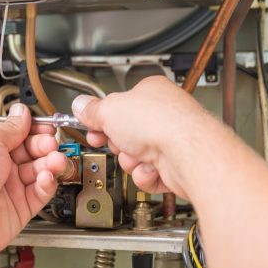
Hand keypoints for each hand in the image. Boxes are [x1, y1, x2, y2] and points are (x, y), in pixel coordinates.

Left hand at [0, 103, 66, 261]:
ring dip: (50, 163)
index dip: (33, 129)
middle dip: (44, 145)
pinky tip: (46, 177)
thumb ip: (11, 128)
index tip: (46, 126)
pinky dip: (47, 184)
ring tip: (54, 160)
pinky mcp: (19, 209)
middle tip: (50, 143)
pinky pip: (40, 193)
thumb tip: (21, 113)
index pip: (17, 134)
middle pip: (31, 152)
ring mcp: (8, 189)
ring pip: (39, 172)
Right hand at [72, 75, 217, 199]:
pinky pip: (147, 174)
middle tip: (116, 141)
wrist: (187, 153)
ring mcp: (170, 140)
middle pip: (124, 133)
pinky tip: (152, 168)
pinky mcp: (175, 165)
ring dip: (130, 160)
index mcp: (150, 92)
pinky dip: (145, 175)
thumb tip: (80, 105)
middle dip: (117, 143)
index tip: (90, 124)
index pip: (118, 105)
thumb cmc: (160, 124)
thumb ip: (92, 110)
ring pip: (134, 157)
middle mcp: (163, 114)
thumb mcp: (110, 110)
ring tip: (139, 155)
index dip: (101, 117)